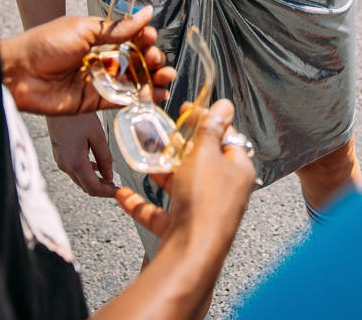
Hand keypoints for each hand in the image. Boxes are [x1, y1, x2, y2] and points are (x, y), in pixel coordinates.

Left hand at [0, 6, 174, 115]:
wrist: (18, 72)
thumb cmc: (46, 43)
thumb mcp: (85, 30)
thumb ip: (118, 28)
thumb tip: (148, 13)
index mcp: (98, 37)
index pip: (130, 38)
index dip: (144, 38)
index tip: (150, 37)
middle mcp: (100, 58)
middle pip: (135, 60)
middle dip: (152, 60)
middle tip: (157, 60)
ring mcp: (98, 80)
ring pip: (132, 81)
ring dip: (152, 79)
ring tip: (167, 78)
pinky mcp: (93, 101)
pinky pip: (121, 100)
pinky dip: (139, 98)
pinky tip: (155, 94)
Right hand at [48, 111, 118, 197]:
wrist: (57, 103)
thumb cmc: (78, 116)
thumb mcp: (97, 135)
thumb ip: (104, 157)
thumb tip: (109, 176)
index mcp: (75, 162)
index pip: (93, 188)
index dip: (107, 193)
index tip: (120, 192)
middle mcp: (65, 165)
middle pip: (85, 186)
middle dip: (102, 189)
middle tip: (116, 186)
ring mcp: (61, 161)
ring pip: (80, 179)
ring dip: (94, 181)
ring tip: (109, 178)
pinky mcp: (60, 155)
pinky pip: (74, 170)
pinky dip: (86, 173)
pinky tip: (96, 166)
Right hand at [115, 99, 256, 241]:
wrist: (190, 255)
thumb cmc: (204, 203)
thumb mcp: (205, 153)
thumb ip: (210, 128)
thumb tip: (224, 106)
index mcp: (238, 171)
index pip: (226, 137)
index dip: (206, 120)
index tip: (186, 110)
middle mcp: (225, 192)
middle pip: (202, 161)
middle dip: (179, 147)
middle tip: (163, 132)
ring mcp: (204, 212)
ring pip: (181, 185)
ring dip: (160, 171)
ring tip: (143, 155)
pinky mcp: (184, 230)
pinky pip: (161, 213)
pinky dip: (142, 203)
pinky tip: (123, 194)